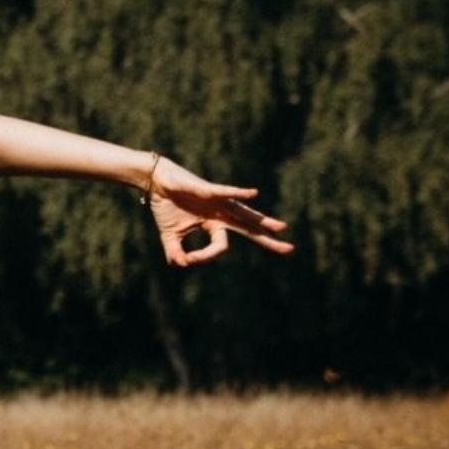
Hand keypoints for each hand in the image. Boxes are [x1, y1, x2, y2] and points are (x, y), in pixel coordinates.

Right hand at [145, 158, 293, 266]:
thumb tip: (181, 265)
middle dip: (269, 240)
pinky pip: (227, 192)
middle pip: (250, 229)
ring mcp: (218, 202)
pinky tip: (253, 194)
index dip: (205, 257)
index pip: (220, 247)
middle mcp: (223, 214)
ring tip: (282, 228)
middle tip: (290, 250)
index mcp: (215, 225)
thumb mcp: (170, 237)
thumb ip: (175, 253)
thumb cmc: (167, 207)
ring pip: (245, 214)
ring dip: (263, 221)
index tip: (188, 259)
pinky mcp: (209, 191)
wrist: (158, 184)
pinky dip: (239, 193)